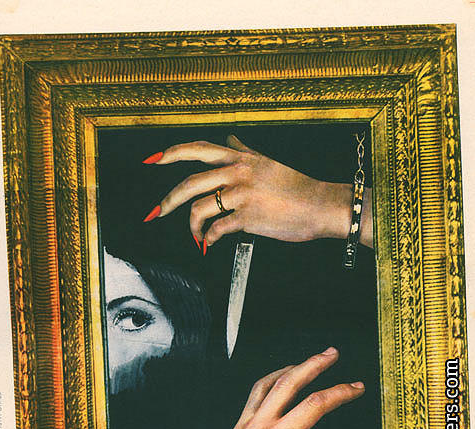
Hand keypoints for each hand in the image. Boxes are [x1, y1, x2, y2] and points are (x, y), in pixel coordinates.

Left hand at [143, 136, 372, 248]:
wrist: (320, 205)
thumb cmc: (296, 187)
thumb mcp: (267, 162)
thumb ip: (245, 150)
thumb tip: (231, 139)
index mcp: (240, 158)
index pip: (198, 150)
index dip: (172, 154)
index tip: (154, 160)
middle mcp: (237, 172)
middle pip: (190, 183)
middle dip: (168, 201)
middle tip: (157, 212)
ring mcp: (242, 195)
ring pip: (200, 209)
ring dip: (192, 226)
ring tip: (197, 235)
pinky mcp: (248, 218)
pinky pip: (217, 229)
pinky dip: (209, 239)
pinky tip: (211, 242)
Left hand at [183, 348, 364, 428]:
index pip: (314, 405)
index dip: (339, 392)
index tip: (357, 387)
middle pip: (288, 382)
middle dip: (314, 364)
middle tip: (333, 354)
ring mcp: (242, 428)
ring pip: (267, 384)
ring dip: (290, 369)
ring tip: (310, 363)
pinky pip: (253, 397)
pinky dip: (271, 382)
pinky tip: (282, 385)